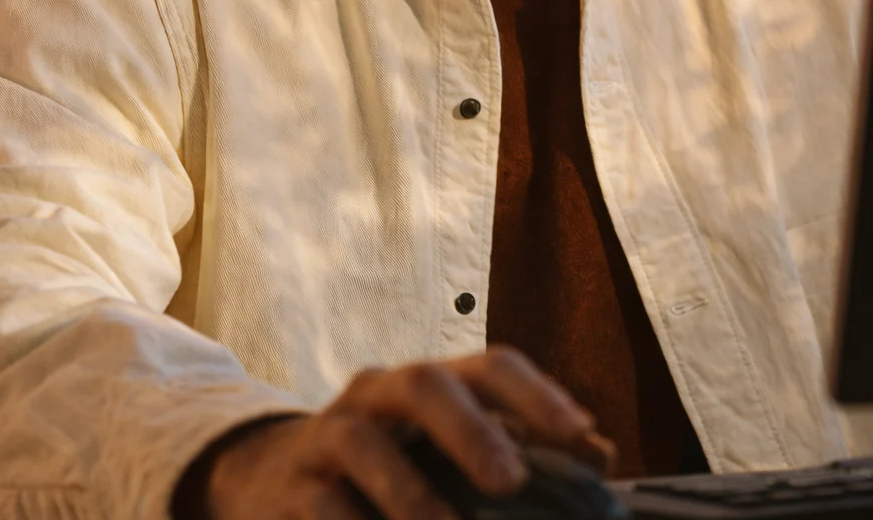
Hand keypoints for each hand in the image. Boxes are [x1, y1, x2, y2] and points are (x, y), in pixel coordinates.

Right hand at [203, 345, 612, 519]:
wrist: (271, 480)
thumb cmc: (384, 468)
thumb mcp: (447, 451)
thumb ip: (519, 449)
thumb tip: (601, 455)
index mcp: (431, 385)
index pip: (489, 367)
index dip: (536, 395)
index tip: (581, 436)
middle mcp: (381, 394)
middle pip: (426, 384)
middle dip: (470, 427)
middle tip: (511, 478)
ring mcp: (331, 434)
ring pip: (364, 441)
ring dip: (409, 491)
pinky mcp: (291, 488)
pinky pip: (320, 505)